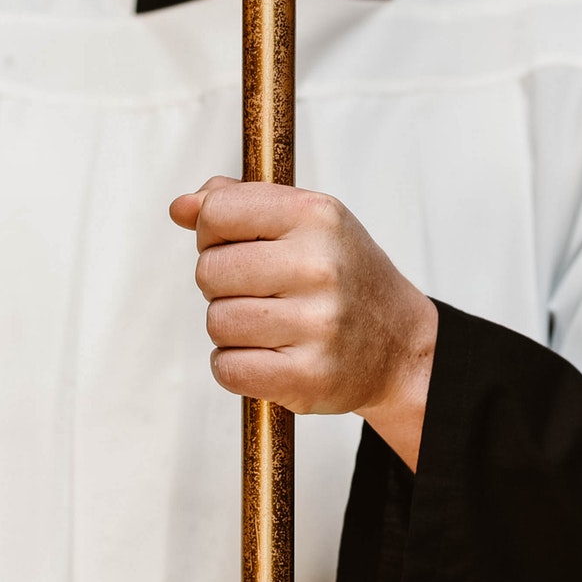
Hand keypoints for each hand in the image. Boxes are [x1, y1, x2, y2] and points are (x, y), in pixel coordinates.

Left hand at [170, 177, 436, 469]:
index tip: (238, 247)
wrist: (401, 346)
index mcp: (317, 216)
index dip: (213, 233)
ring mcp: (317, 325)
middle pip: (209, 271)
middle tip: (260, 294)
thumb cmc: (345, 279)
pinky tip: (266, 357)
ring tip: (269, 327)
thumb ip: (242, 204)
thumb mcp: (308, 223)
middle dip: (221, 286)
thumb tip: (181, 207)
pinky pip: (228, 368)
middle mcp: (320, 266)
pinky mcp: (308, 377)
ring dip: (231, 329)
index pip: (217, 212)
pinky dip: (235, 366)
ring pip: (216, 322)